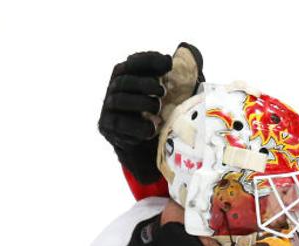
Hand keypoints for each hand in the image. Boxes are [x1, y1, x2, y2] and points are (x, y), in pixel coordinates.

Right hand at [98, 42, 203, 182]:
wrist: (137, 138)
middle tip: (163, 91)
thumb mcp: (160, 89)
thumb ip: (171, 73)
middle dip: (146, 84)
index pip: (134, 62)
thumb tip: (190, 53)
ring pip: (121, 101)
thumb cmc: (152, 108)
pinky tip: (152, 127)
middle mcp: (113, 88)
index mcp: (124, 73)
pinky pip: (120, 124)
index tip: (169, 64)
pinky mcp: (108, 126)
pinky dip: (138, 126)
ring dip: (142, 103)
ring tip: (158, 108)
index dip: (150, 61)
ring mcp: (108, 107)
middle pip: (126, 81)